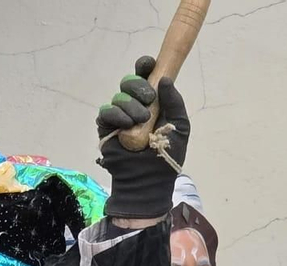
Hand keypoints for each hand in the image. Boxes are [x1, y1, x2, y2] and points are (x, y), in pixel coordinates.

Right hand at [95, 55, 190, 219]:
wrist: (148, 180)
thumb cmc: (167, 156)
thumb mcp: (180, 127)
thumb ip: (175, 102)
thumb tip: (165, 78)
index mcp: (152, 101)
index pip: (145, 76)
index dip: (145, 67)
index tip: (149, 65)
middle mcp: (134, 105)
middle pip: (129, 81)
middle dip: (138, 85)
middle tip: (149, 99)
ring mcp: (119, 116)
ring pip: (119, 96)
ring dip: (132, 106)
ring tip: (141, 121)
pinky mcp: (106, 127)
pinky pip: (107, 112)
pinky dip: (117, 115)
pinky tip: (126, 126)